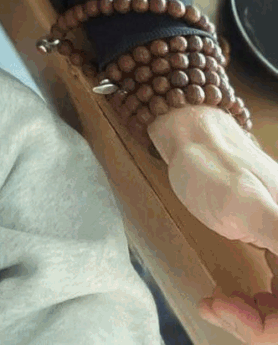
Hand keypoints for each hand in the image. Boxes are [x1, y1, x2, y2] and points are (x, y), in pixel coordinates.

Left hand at [147, 107, 277, 342]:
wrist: (194, 139)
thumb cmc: (211, 165)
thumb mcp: (244, 204)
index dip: (271, 325)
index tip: (228, 306)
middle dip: (260, 325)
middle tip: (218, 306)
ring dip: (256, 319)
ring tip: (219, 303)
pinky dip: (255, 307)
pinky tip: (230, 299)